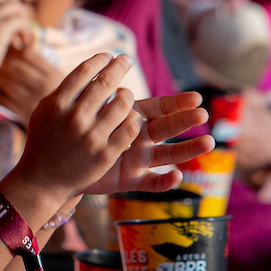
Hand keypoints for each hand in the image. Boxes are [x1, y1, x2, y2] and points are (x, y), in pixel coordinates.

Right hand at [0, 0, 32, 93]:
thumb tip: (11, 11)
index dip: (9, 2)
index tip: (12, 21)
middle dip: (18, 9)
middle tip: (18, 27)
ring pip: (17, 7)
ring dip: (24, 22)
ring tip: (21, 38)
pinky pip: (20, 22)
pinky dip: (27, 32)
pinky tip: (24, 44)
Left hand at [0, 43, 64, 122]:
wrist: (61, 128)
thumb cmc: (54, 97)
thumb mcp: (56, 78)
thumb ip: (40, 61)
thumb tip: (24, 35)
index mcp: (53, 75)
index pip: (27, 54)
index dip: (13, 50)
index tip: (7, 52)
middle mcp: (43, 87)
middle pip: (13, 66)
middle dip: (0, 62)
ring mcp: (31, 102)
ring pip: (4, 81)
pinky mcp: (20, 115)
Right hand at [12, 54, 144, 199]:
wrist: (42, 180)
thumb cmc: (43, 141)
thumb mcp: (44, 111)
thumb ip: (64, 92)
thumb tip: (88, 69)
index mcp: (58, 103)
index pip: (84, 71)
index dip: (100, 60)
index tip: (109, 56)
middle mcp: (75, 117)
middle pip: (105, 82)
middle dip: (119, 66)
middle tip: (125, 60)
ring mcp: (91, 136)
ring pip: (122, 103)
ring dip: (127, 94)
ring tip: (126, 94)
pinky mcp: (105, 155)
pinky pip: (129, 128)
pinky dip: (133, 119)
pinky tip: (131, 116)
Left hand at [83, 91, 212, 194]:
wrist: (61, 164)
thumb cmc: (77, 133)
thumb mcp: (93, 113)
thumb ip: (107, 103)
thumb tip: (119, 87)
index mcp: (132, 118)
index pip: (159, 107)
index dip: (176, 103)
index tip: (196, 97)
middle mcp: (140, 138)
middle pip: (166, 127)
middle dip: (185, 121)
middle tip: (203, 114)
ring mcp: (138, 160)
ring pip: (167, 155)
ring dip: (188, 149)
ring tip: (208, 142)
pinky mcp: (131, 180)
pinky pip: (151, 183)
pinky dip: (165, 182)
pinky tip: (177, 177)